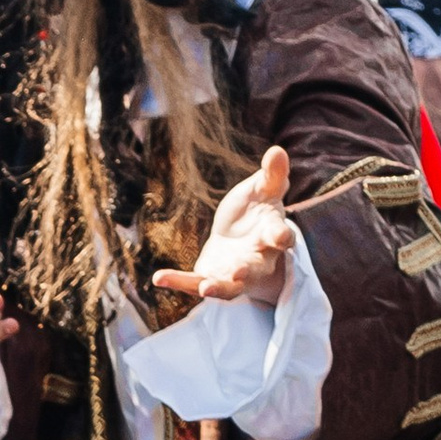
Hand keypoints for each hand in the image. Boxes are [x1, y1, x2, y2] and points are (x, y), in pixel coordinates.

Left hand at [160, 145, 294, 306]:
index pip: (280, 236)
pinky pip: (193, 284)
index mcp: (272, 235)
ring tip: (205, 288)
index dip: (281, 236)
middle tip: (239, 272)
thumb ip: (272, 174)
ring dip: (218, 288)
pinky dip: (178, 282)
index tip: (280, 237)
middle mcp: (257, 261)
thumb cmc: (256, 209)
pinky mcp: (210, 278)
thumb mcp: (264, 189)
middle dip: (248, 272)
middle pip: (255, 269)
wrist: (240, 236)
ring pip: (229, 287)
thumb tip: (277, 151)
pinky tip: (158, 278)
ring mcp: (233, 275)